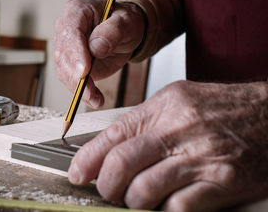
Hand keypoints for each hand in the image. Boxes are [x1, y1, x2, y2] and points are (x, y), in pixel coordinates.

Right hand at [54, 0, 144, 107]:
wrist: (124, 32)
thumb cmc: (123, 22)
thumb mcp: (126, 22)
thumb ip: (113, 31)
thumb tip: (96, 48)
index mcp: (77, 11)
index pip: (70, 32)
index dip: (75, 53)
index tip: (84, 71)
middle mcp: (65, 28)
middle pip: (63, 54)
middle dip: (76, 75)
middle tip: (89, 91)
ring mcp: (66, 48)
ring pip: (64, 70)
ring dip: (78, 87)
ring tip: (95, 98)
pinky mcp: (71, 64)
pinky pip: (71, 80)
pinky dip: (81, 92)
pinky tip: (94, 99)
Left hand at [68, 80, 267, 210]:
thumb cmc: (223, 108)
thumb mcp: (178, 100)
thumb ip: (145, 122)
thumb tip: (111, 146)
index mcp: (164, 107)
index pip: (113, 135)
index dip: (88, 158)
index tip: (77, 173)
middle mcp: (179, 130)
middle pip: (122, 164)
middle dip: (106, 185)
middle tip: (107, 191)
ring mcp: (200, 157)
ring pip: (144, 191)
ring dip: (133, 202)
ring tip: (137, 199)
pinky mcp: (221, 183)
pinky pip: (177, 208)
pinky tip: (164, 206)